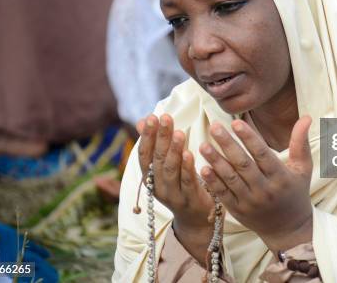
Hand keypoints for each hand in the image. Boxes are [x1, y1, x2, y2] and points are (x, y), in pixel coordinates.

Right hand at [137, 114, 213, 260]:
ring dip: (174, 151)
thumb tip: (141, 120)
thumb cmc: (180, 185)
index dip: (146, 136)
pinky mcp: (190, 200)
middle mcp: (158, 187)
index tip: (151, 117)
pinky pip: (187, 182)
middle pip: (158, 159)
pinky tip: (189, 153)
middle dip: (161, 137)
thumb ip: (155, 144)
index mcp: (150, 177)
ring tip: (178, 133)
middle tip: (165, 117)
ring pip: (171, 170)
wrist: (196, 220)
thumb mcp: (164, 166)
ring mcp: (173, 195)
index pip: (144, 154)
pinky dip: (187, 168)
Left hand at [199, 116, 312, 252]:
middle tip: (215, 127)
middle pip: (243, 165)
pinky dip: (213, 181)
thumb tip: (307, 117)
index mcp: (280, 177)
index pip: (262, 154)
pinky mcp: (238, 211)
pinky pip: (223, 194)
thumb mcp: (303, 168)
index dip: (249, 138)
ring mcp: (250, 202)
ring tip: (203, 145)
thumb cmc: (296, 192)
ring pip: (230, 179)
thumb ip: (301, 142)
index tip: (236, 122)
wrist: (289, 230)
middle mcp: (264, 190)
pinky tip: (203, 167)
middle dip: (228, 145)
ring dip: (216, 161)